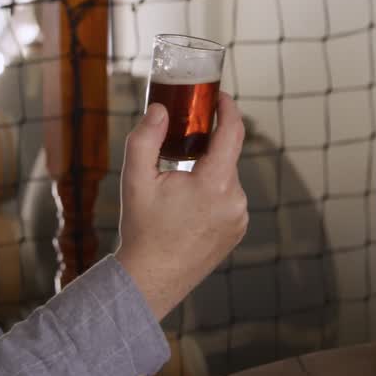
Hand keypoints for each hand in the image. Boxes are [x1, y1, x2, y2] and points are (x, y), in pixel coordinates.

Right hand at [115, 93, 248, 319]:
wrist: (150, 279)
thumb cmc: (142, 230)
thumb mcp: (136, 179)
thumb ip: (146, 137)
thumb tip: (160, 109)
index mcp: (214, 183)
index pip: (233, 132)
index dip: (228, 108)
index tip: (220, 97)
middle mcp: (235, 200)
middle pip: (225, 157)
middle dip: (205, 148)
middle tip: (181, 145)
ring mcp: (240, 218)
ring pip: (226, 179)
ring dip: (207, 174)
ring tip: (177, 192)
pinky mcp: (238, 231)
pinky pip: (229, 201)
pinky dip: (212, 195)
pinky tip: (188, 210)